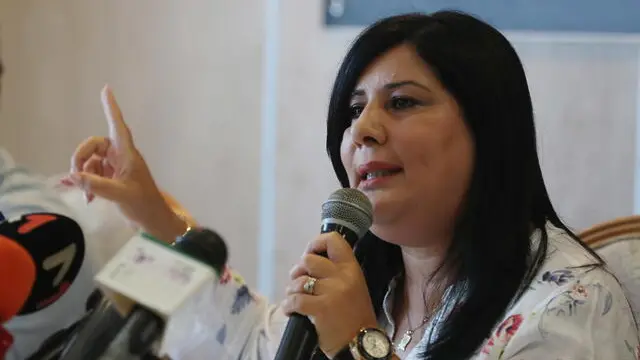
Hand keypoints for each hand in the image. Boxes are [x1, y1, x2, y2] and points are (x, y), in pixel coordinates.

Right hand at [64, 85, 185, 241]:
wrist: (153, 220)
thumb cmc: (143, 204)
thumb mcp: (121, 194)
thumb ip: (97, 184)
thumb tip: (73, 176)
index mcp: (127, 153)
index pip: (118, 125)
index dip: (111, 108)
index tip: (106, 89)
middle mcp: (121, 156)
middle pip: (94, 145)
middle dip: (81, 158)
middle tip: (76, 176)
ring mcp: (116, 167)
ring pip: (91, 161)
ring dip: (84, 175)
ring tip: (87, 194)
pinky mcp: (112, 179)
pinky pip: (92, 174)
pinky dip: (87, 183)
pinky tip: (88, 198)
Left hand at [282, 232, 377, 357]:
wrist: (361, 343)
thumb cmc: (354, 315)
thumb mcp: (352, 285)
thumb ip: (335, 271)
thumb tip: (307, 261)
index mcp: (351, 268)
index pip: (333, 240)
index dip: (315, 243)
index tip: (309, 253)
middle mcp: (342, 276)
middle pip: (308, 260)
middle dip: (298, 271)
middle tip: (299, 283)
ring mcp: (332, 292)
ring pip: (299, 281)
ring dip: (292, 290)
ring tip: (296, 298)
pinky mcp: (320, 308)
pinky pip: (294, 300)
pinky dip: (288, 306)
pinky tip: (291, 311)